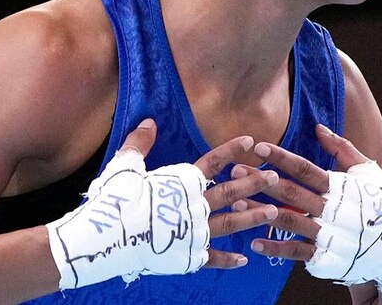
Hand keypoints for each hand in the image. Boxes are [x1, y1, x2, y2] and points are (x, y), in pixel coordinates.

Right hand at [45, 119, 278, 288]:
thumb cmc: (114, 201)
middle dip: (255, 182)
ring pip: (231, 223)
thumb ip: (140, 144)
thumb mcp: (125, 167)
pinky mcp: (187, 256)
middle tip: (275, 177)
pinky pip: (212, 258)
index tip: (250, 140)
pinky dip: (228, 260)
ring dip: (253, 217)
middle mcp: (194, 205)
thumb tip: (149, 121)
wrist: (106, 239)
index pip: (212, 161)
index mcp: (182, 183)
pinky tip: (244, 260)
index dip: (232, 149)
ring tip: (273, 212)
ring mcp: (193, 232)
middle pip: (231, 191)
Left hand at [248, 124, 381, 301]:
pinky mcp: (326, 257)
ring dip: (261, 211)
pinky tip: (254, 242)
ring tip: (237, 203)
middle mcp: (333, 210)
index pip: (306, 168)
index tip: (259, 147)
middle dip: (262, 180)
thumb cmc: (381, 204)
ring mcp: (329, 235)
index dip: (282, 157)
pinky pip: (296, 252)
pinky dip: (275, 247)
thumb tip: (319, 127)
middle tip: (236, 170)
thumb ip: (342, 149)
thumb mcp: (368, 172)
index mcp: (340, 187)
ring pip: (289, 221)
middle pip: (291, 192)